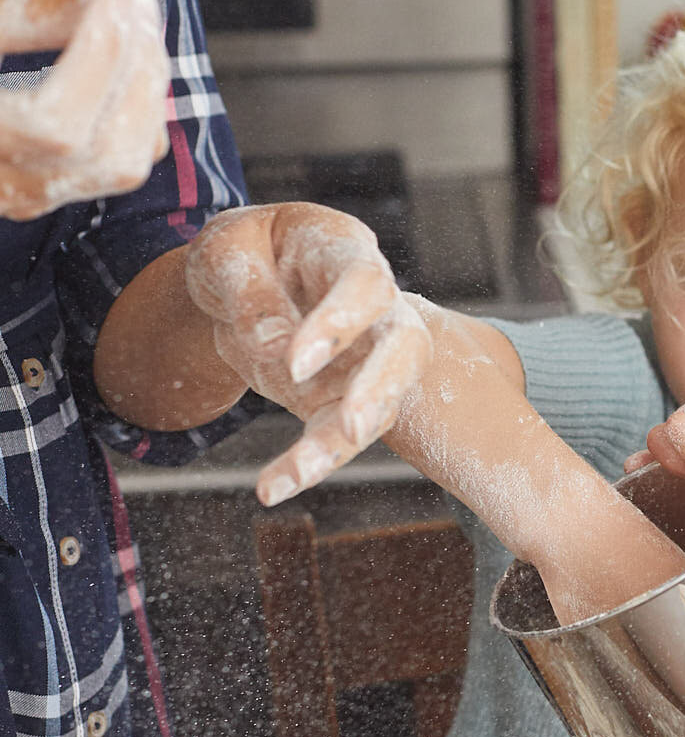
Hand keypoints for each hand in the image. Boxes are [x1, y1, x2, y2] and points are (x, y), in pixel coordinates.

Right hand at [0, 0, 170, 219]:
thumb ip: (34, 12)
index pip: (55, 122)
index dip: (101, 55)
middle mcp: (1, 188)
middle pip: (104, 151)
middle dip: (137, 68)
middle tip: (140, 1)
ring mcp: (28, 198)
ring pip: (124, 165)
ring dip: (147, 91)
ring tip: (139, 24)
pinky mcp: (52, 190)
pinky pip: (122, 163)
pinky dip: (142, 111)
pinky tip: (132, 61)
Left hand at [184, 203, 431, 504]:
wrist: (244, 277)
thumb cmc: (243, 250)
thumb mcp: (226, 250)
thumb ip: (249, 291)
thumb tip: (275, 348)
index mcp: (346, 251)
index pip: (366, 283)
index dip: (342, 321)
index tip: (296, 361)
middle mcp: (375, 307)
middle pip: (405, 347)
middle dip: (382, 388)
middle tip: (353, 425)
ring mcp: (366, 356)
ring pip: (379, 405)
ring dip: (340, 444)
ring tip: (295, 475)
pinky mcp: (342, 396)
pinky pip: (335, 435)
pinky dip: (307, 464)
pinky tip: (273, 487)